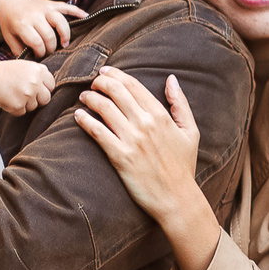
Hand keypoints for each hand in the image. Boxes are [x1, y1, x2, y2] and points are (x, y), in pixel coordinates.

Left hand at [0, 0, 84, 56]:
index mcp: (22, 25)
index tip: (39, 56)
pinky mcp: (51, 3)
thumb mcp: (9, 37)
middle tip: (50, 52)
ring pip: (60, 20)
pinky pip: (66, 7)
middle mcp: (35, 15)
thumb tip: (31, 63)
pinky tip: (86, 17)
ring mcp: (44, 8)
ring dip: (65, 34)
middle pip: (49, 34)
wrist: (10, 0)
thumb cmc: (10, 22)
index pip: (37, 43)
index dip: (40, 53)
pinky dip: (77, 11)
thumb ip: (18, 50)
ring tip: (65, 44)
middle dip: (52, 47)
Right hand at [0, 58, 53, 114]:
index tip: (37, 88)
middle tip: (26, 94)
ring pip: (34, 106)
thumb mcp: (24, 66)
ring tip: (14, 94)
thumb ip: (38, 74)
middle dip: (38, 99)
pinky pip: (23, 112)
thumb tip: (48, 85)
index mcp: (38, 70)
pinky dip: (16, 108)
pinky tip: (9, 99)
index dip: (44, 88)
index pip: (51, 84)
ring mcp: (28, 95)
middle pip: (46, 98)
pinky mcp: (19, 105)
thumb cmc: (5, 72)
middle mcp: (35, 82)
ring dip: (26, 104)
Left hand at [74, 68, 204, 226]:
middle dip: (100, 82)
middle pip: (115, 91)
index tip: (105, 72)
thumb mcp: (190, 131)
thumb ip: (180, 103)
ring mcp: (131, 140)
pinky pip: (97, 132)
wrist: (176, 198)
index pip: (133, 85)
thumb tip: (171, 79)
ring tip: (83, 97)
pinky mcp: (120, 156)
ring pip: (104, 108)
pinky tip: (78, 116)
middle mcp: (145, 123)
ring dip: (89, 98)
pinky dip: (85, 120)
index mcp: (160, 115)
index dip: (115, 75)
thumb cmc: (184, 166)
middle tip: (92, 82)